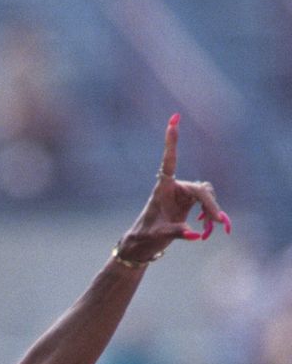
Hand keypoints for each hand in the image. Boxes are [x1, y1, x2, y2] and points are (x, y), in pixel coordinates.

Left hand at [118, 114, 231, 263]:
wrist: (144, 244)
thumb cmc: (146, 236)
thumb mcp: (159, 235)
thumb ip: (177, 233)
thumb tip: (195, 234)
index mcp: (162, 188)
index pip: (169, 161)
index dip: (172, 141)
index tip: (173, 119)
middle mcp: (174, 187)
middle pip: (200, 189)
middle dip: (211, 205)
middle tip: (219, 222)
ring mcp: (183, 194)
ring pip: (207, 196)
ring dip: (211, 211)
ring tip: (209, 230)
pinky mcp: (189, 202)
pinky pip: (207, 203)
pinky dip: (210, 214)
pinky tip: (207, 228)